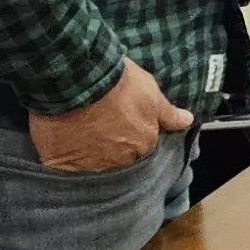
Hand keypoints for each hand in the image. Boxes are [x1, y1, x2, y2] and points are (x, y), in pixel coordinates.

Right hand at [29, 59, 189, 172]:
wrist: (79, 80)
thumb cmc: (118, 83)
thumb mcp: (150, 92)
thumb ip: (168, 113)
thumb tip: (187, 120)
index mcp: (143, 144)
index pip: (141, 147)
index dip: (131, 133)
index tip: (121, 121)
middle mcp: (120, 160)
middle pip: (118, 159)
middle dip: (111, 146)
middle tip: (100, 124)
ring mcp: (90, 165)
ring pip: (92, 165)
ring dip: (88, 154)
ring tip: (80, 133)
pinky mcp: (63, 164)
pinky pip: (65, 169)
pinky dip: (64, 160)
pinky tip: (63, 145)